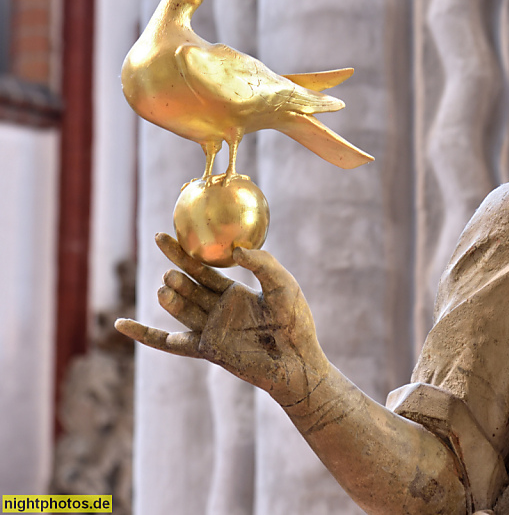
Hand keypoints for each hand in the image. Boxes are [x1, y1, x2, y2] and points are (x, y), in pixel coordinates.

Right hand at [116, 233, 330, 405]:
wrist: (298, 361)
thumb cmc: (296, 322)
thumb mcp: (283, 285)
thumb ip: (263, 264)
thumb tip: (235, 250)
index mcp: (234, 293)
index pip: (201, 268)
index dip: (180, 253)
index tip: (161, 236)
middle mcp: (218, 310)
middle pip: (188, 288)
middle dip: (177, 278)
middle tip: (171, 273)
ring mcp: (210, 330)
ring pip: (181, 309)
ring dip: (172, 298)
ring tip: (168, 287)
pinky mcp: (207, 350)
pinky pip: (169, 342)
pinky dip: (144, 334)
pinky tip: (120, 324)